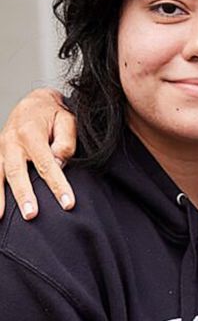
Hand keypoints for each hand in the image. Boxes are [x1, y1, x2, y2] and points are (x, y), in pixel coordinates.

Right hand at [0, 89, 76, 219]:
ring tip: (1, 218)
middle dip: (24, 195)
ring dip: (0, 198)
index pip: (47, 164)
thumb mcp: (67, 120)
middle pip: (17, 172)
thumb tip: (59, 163)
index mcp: (31, 133)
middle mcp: (11, 141)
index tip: (68, 203)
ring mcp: (0, 148)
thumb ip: (65, 141)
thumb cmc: (54, 114)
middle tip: (31, 215)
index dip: (58, 185)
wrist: (34, 102)